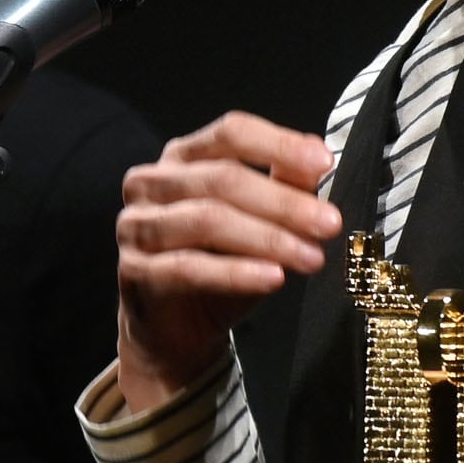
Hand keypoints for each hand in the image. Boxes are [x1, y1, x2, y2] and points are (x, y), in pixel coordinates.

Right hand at [114, 112, 341, 413]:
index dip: (278, 144)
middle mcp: (151, 182)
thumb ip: (283, 184)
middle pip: (222, 178)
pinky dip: (236, 272)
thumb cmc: (218, 263)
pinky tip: (273, 279)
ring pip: (207, 220)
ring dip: (267, 238)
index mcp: (182, 157)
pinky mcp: (134, 271)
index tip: (324, 164)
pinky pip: (188, 267)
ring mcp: (136, 225)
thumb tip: (318, 156)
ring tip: (311, 257)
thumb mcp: (259, 220)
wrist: (175, 329)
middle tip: (329, 224)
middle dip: (283, 202)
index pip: (230, 133)